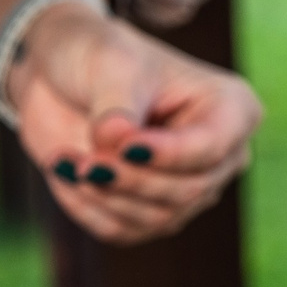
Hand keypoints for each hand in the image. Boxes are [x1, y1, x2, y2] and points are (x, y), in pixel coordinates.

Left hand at [11, 1, 260, 246]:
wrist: (56, 73)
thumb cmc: (96, 54)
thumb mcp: (109, 64)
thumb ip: (117, 106)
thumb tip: (117, 141)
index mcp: (231, 110)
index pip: (212, 148)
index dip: (168, 155)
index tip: (122, 145)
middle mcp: (220, 155)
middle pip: (190, 190)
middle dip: (133, 179)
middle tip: (86, 161)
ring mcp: (188, 187)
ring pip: (160, 217)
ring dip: (107, 196)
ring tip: (67, 162)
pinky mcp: (149, 210)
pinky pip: (125, 231)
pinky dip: (88, 209)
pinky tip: (65, 174)